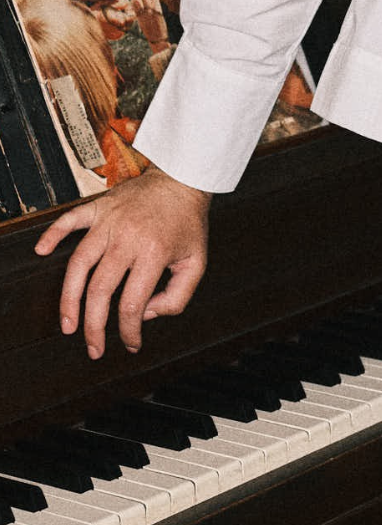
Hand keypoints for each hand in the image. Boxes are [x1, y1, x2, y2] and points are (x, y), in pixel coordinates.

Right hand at [34, 167, 210, 358]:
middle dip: (94, 326)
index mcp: (154, 252)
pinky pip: (70, 219)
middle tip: (94, 347)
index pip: (132, 303)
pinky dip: (53, 234)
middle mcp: (128, 237)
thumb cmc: (188, 221)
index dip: (129, 331)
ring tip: (68, 323)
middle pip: (100, 290)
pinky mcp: (100, 207)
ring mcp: (110, 221)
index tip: (130, 343)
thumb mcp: (196, 262)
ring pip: (79, 263)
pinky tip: (41, 251)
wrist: (184, 178)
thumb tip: (148, 314)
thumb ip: (178, 296)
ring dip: (69, 297)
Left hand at [131, 0, 168, 47]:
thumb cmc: (160, 27)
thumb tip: (151, 1)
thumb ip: (155, 8)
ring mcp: (146, 14)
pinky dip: (134, 3)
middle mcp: (152, 10)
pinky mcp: (141, 19)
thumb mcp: (160, 15)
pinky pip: (136, 9)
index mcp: (158, 8)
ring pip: (140, 2)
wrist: (158, 37)